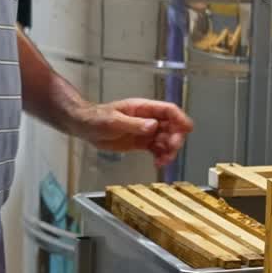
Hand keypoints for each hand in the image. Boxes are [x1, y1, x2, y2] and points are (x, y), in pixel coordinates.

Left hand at [77, 98, 193, 168]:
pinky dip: (161, 157)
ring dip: (169, 151)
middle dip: (175, 138)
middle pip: (171, 126)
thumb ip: (133, 124)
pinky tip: (158, 164)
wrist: (84, 127)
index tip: (187, 129)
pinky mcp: (141, 142)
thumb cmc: (96, 118)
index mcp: (143, 108)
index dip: (180, 118)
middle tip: (171, 150)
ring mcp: (145, 131)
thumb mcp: (114, 121)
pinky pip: (157, 149)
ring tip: (164, 161)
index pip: (168, 110)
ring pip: (166, 140)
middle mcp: (148, 119)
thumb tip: (153, 126)